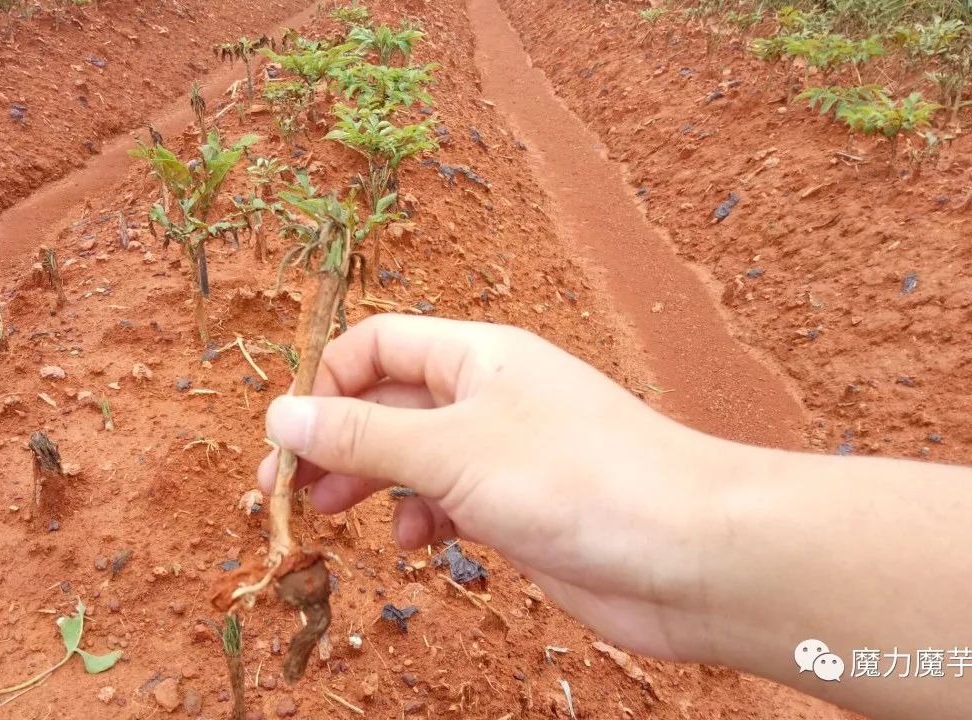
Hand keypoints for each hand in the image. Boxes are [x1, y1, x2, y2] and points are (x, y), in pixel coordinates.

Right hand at [256, 314, 720, 660]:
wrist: (691, 555)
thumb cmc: (580, 480)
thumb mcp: (452, 451)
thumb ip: (364, 435)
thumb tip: (280, 413)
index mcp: (475, 355)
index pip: (375, 345)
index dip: (324, 383)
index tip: (289, 439)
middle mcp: (487, 396)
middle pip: (385, 402)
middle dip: (333, 442)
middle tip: (286, 492)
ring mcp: (504, 454)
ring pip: (411, 458)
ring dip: (367, 484)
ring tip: (334, 518)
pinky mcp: (518, 508)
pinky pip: (445, 503)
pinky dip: (419, 520)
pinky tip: (416, 545)